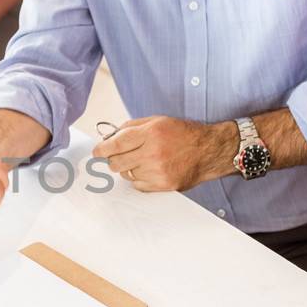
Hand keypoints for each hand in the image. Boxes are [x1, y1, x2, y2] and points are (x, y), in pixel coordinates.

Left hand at [93, 116, 234, 191]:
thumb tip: (109, 138)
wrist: (209, 150)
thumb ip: (132, 127)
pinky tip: (150, 170)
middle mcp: (154, 153)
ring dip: (129, 168)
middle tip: (118, 156)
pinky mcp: (164, 185)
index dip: (102, 149)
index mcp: (151, 133)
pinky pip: (138, 185)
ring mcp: (158, 171)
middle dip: (113, 160)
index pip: (116, 144)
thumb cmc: (183, 134)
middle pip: (117, 163)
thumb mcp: (158, 121)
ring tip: (143, 161)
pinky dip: (139, 179)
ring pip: (126, 175)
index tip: (97, 151)